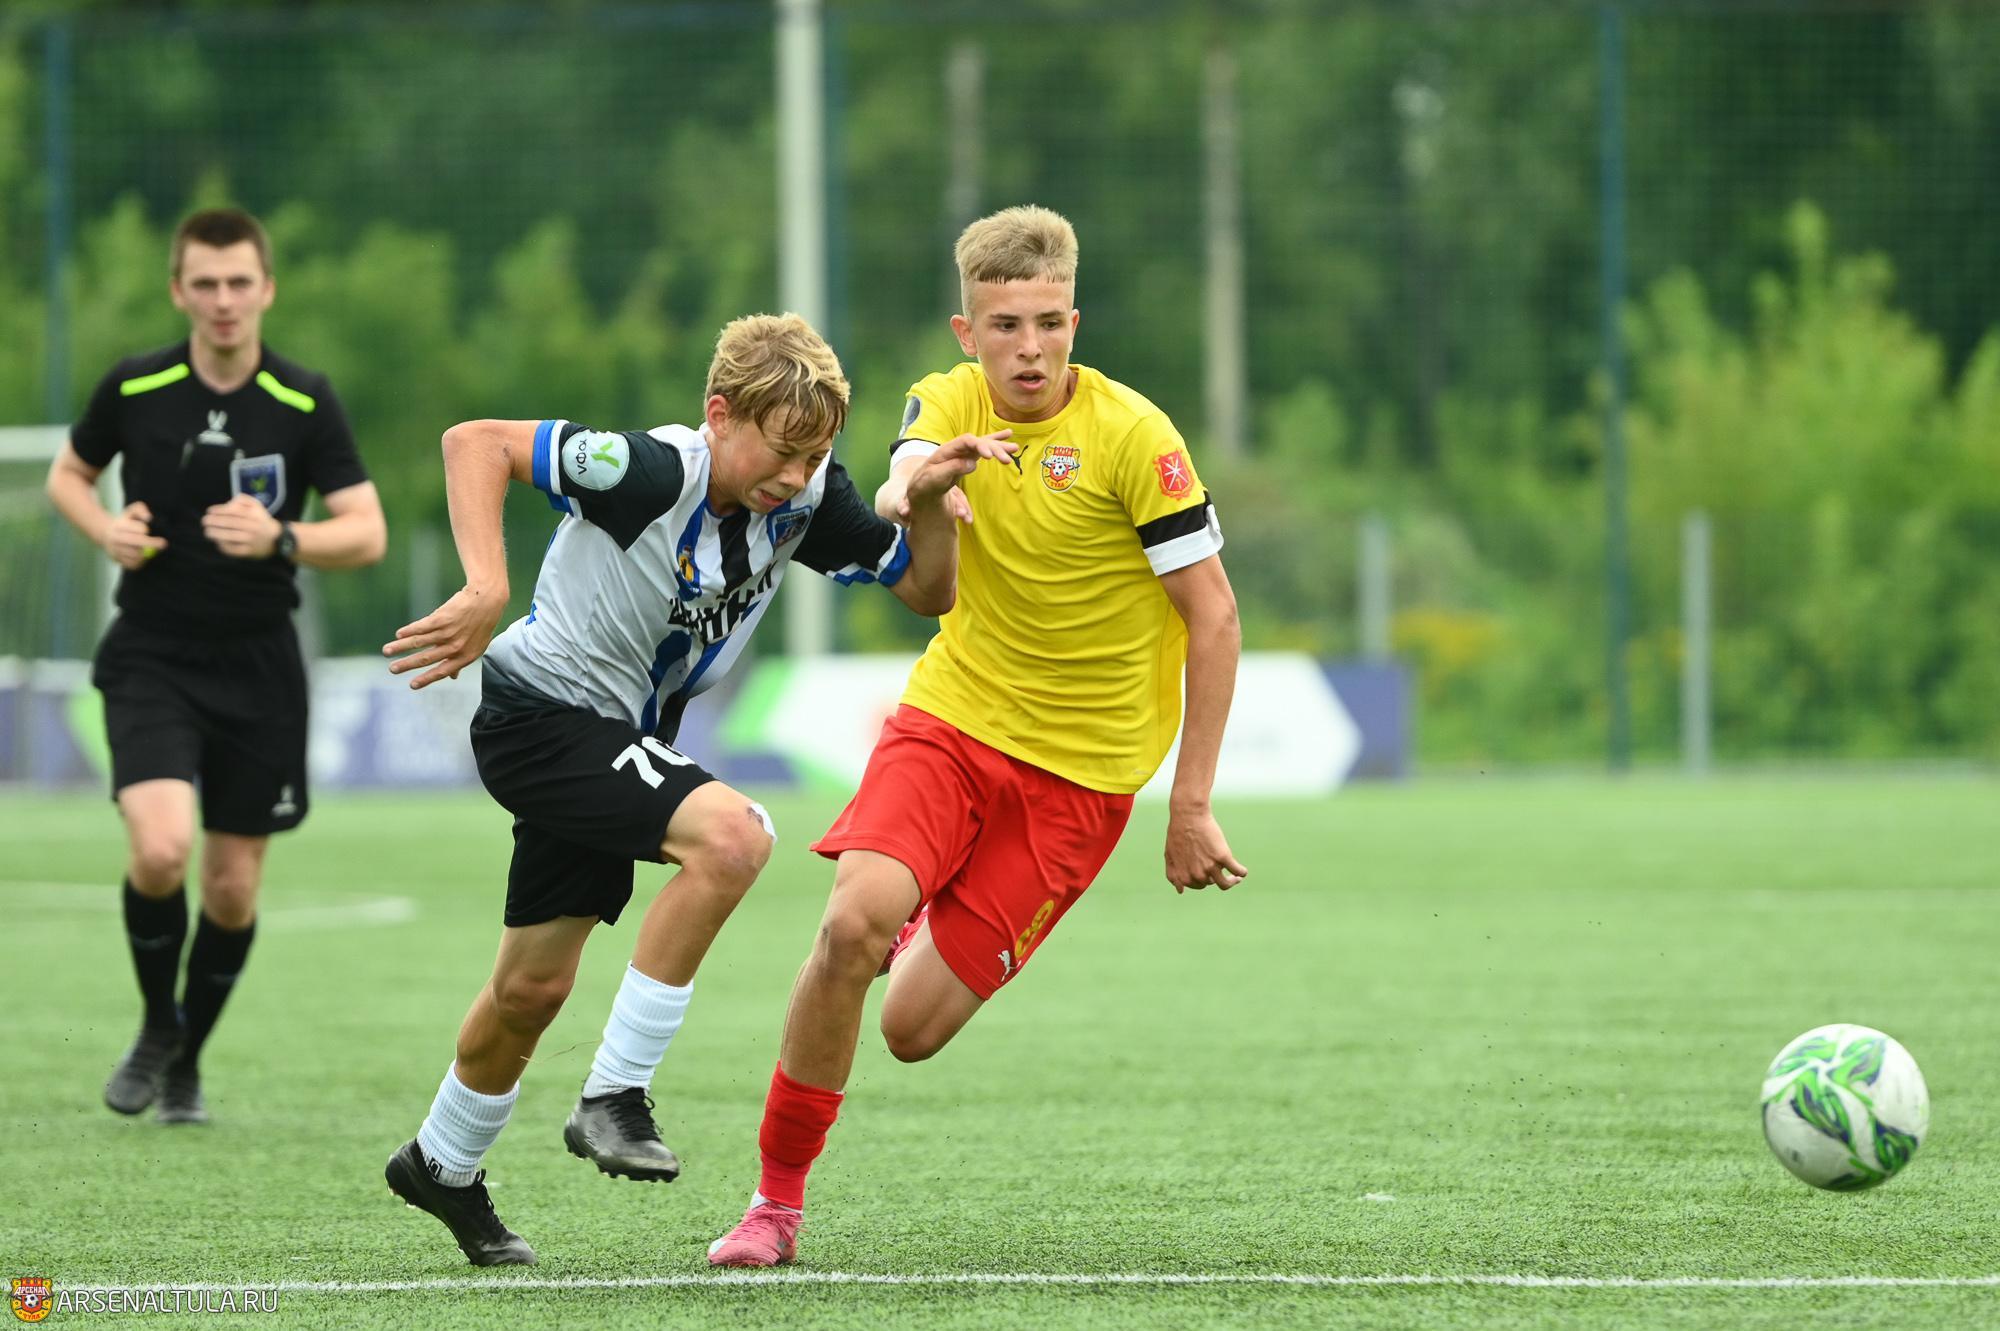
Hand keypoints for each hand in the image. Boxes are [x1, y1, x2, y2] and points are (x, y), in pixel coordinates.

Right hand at [102, 502, 165, 568]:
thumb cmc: (125, 521)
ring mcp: (115, 550)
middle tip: (164, 544)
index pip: (134, 528)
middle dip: (152, 543)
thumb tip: (149, 518)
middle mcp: (115, 538)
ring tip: (148, 549)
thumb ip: (140, 509)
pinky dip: (140, 562)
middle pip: (135, 541)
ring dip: (145, 553)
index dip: (143, 529)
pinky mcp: (116, 559)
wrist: (104, 534)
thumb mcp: (131, 511)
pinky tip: (142, 556)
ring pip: (135, 554)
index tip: (147, 530)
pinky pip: (132, 564)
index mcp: (119, 525)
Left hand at [202, 493, 281, 558]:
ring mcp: (251, 540)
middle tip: (204, 522)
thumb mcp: (256, 505)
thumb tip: (226, 504)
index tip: (209, 511)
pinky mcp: (249, 551)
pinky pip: (233, 550)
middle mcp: (252, 526)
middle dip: (213, 522)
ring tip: (207, 532)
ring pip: (230, 537)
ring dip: (215, 534)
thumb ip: (242, 499)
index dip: (218, 510)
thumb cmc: (261, 519)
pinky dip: (223, 546)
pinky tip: (218, 543)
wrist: (277, 538)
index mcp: (253, 514)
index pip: (232, 511)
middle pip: (229, 523)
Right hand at [384, 583, 508, 689]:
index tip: (411, 685)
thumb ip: (462, 661)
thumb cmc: (481, 624)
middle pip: (426, 658)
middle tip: (392, 670)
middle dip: (407, 665)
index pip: (442, 671)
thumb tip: (453, 677)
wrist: (487, 600)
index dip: (426, 679)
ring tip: (387, 651)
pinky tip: (398, 635)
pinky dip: (408, 631)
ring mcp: (449, 632)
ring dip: (400, 647)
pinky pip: (421, 627)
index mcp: (465, 657)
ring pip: (419, 642)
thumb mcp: (476, 646)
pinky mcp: (442, 618)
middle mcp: (456, 647)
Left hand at [899, 431, 1015, 524]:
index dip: (979, 446)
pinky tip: (1008, 435)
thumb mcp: (933, 478)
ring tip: (1015, 448)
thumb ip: (951, 468)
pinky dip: (996, 443)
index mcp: (947, 450)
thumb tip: (972, 463)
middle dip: (994, 449)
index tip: (990, 456)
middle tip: (1008, 459)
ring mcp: (963, 452)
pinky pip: (985, 449)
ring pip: (984, 445)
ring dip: (1000, 446)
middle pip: (978, 442)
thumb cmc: (924, 483)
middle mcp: (957, 448)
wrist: (920, 487)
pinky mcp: (968, 458)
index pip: (966, 441)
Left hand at [1164, 806, 1247, 893]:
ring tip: (1236, 877)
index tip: (1207, 869)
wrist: (1188, 816)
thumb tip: (1180, 891)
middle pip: (1211, 883)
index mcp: (1184, 877)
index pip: (1198, 885)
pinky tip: (1242, 871)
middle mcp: (1197, 875)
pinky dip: (1242, 873)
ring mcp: (1210, 867)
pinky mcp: (1223, 857)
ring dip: (1233, 881)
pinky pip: (1238, 870)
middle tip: (1218, 865)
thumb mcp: (1170, 856)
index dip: (1203, 878)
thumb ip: (1173, 875)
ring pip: (1226, 884)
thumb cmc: (1178, 833)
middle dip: (1215, 876)